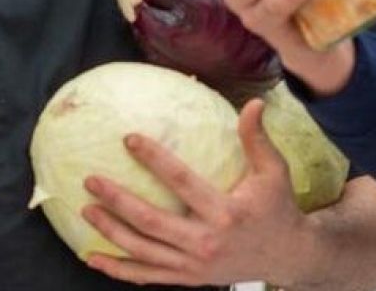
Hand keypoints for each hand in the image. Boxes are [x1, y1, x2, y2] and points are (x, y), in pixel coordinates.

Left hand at [81, 99, 315, 286]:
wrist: (288, 256)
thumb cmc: (279, 208)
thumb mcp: (274, 172)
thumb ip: (257, 138)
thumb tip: (252, 102)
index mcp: (226, 211)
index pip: (181, 181)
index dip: (153, 158)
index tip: (129, 138)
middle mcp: (207, 242)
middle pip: (151, 221)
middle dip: (117, 200)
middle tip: (91, 180)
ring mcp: (195, 265)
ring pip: (143, 250)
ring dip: (111, 231)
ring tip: (86, 210)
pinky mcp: (189, 279)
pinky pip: (147, 276)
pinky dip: (118, 269)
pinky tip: (93, 257)